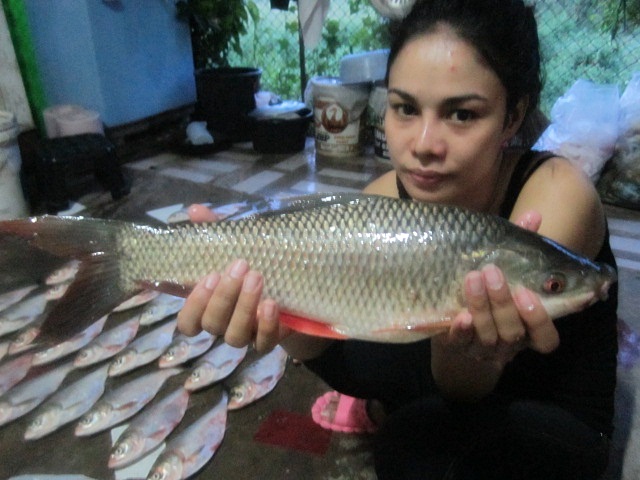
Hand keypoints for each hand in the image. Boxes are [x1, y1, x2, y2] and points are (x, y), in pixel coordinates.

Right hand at [176, 205, 289, 352]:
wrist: (289, 288)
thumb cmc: (251, 264)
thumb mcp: (234, 246)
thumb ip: (214, 231)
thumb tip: (194, 210)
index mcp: (208, 307)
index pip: (187, 322)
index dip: (193, 305)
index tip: (209, 276)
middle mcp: (223, 325)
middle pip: (212, 324)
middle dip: (224, 296)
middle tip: (240, 266)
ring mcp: (246, 335)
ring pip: (235, 336)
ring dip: (244, 307)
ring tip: (257, 277)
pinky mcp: (269, 338)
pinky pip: (264, 342)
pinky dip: (266, 324)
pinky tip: (271, 303)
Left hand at [435, 210, 559, 365]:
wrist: (447, 318)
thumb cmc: (485, 287)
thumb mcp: (502, 267)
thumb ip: (519, 246)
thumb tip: (534, 215)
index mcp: (526, 327)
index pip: (545, 338)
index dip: (542, 321)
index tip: (529, 292)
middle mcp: (508, 342)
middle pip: (515, 332)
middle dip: (504, 303)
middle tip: (492, 271)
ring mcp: (482, 347)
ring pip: (489, 336)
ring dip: (482, 307)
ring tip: (472, 278)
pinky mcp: (457, 346)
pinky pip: (460, 343)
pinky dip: (462, 330)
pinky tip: (460, 316)